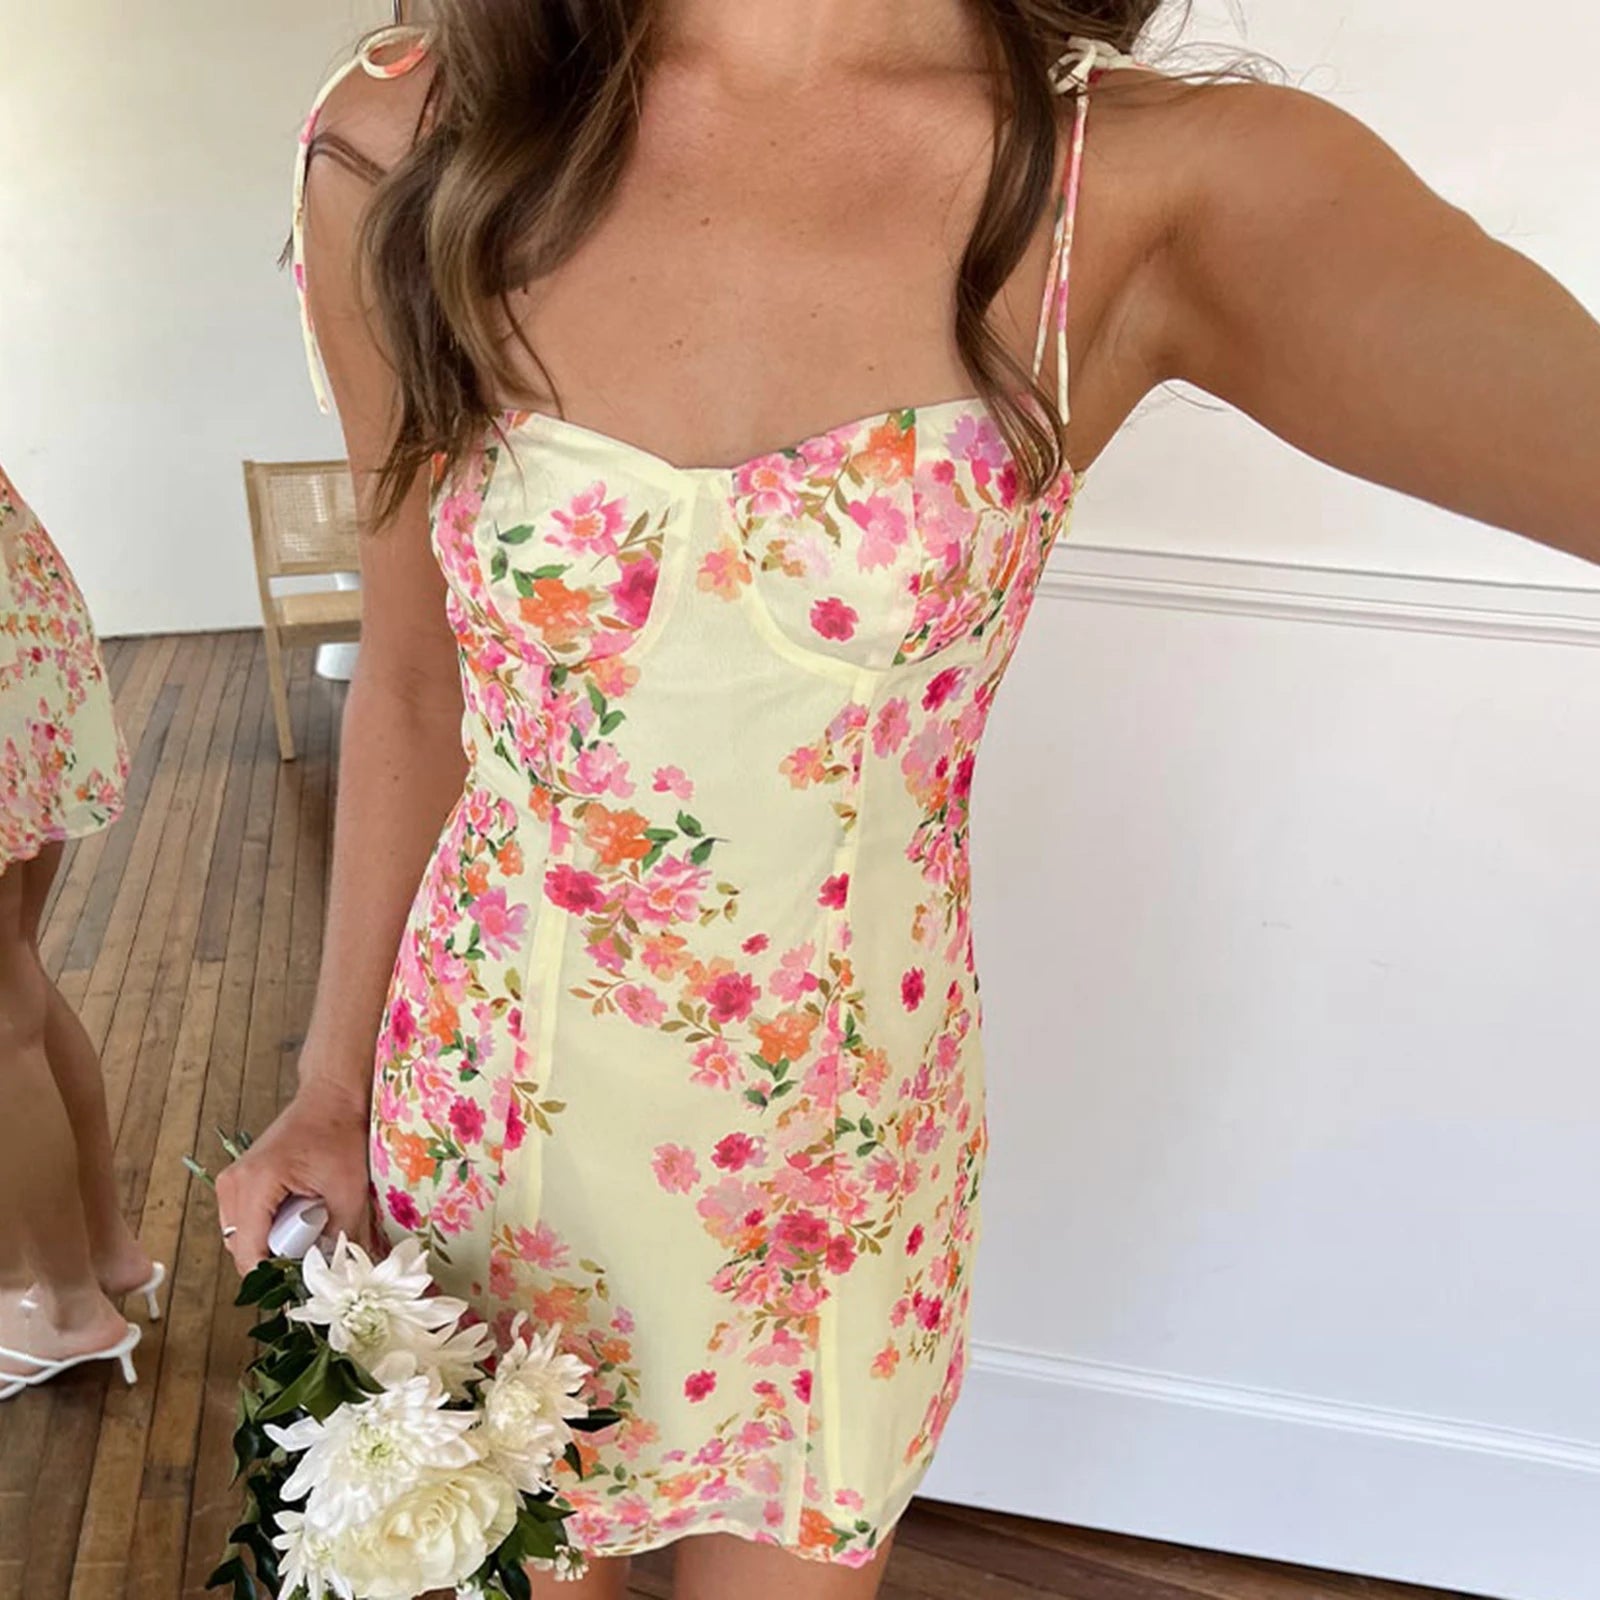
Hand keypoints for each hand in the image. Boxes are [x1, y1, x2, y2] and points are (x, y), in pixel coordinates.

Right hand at [216, 1076, 371, 1273]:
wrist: (331, 1096)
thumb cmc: (340, 1135)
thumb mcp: (348, 1190)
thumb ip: (340, 1236)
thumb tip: (338, 1276)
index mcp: (253, 1186)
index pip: (248, 1255)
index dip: (275, 1278)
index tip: (304, 1284)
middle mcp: (232, 1185)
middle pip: (242, 1250)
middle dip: (276, 1261)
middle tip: (313, 1254)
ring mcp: (231, 1183)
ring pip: (242, 1238)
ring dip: (272, 1245)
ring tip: (308, 1231)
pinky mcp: (239, 1181)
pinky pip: (245, 1222)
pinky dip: (268, 1229)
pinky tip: (297, 1218)